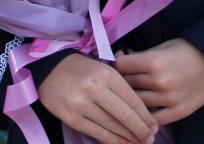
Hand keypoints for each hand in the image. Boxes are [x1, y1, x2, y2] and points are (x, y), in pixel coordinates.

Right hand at [36, 54, 156, 143]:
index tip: (155, 126)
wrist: (48, 70)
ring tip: (140, 143)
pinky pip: (97, 133)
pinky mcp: (72, 118)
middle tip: (151, 139)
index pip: (132, 99)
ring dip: (129, 138)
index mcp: (107, 74)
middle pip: (125, 115)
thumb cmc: (81, 68)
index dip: (146, 116)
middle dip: (141, 130)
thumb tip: (141, 108)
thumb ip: (120, 84)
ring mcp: (82, 105)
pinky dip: (113, 141)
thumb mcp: (103, 68)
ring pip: (112, 126)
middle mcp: (96, 89)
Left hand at [116, 38, 203, 125]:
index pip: (122, 66)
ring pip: (137, 101)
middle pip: (128, 83)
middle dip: (124, 78)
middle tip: (125, 76)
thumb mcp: (164, 46)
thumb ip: (143, 56)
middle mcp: (159, 82)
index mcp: (154, 61)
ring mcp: (168, 99)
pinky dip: (147, 115)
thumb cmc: (189, 50)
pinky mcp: (178, 112)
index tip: (120, 62)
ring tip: (134, 91)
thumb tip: (121, 61)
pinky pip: (154, 118)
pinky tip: (143, 110)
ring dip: (133, 96)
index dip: (118, 62)